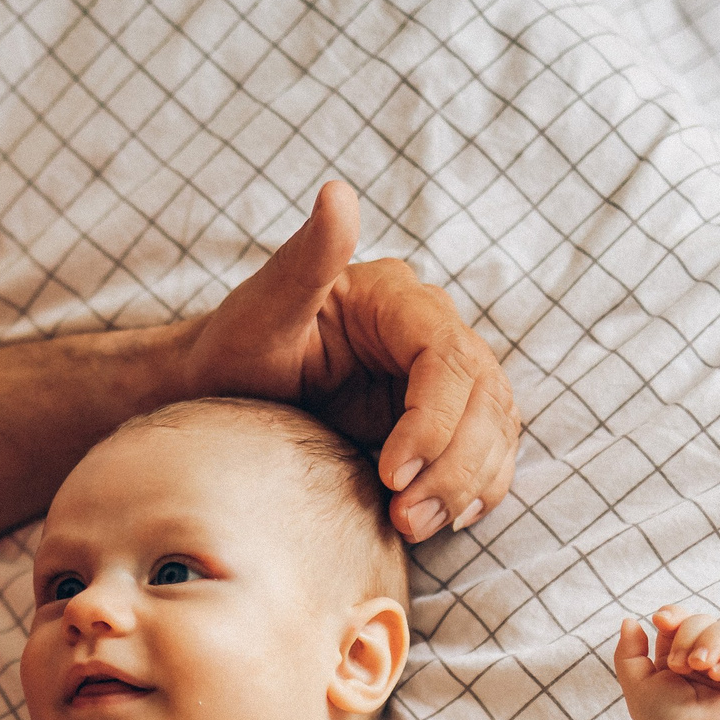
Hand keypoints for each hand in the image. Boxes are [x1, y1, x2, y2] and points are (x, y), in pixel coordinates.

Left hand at [184, 180, 517, 542]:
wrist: (225, 390)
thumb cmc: (237, 347)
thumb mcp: (262, 307)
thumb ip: (306, 257)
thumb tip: (337, 193)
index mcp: (396, 299)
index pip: (446, 355)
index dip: (433, 418)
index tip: (392, 471)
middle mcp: (429, 333)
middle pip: (484, 396)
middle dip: (455, 463)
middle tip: (409, 516)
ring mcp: (439, 379)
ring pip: (495, 427)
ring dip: (468, 483)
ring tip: (417, 526)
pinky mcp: (438, 419)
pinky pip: (485, 452)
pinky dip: (475, 488)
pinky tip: (447, 518)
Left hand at [615, 607, 719, 719]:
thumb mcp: (636, 682)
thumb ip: (628, 651)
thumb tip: (630, 620)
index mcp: (683, 655)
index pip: (683, 619)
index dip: (674, 614)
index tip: (661, 620)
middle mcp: (712, 657)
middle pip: (705, 620)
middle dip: (688, 634)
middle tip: (678, 666)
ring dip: (711, 641)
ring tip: (698, 667)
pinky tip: (718, 674)